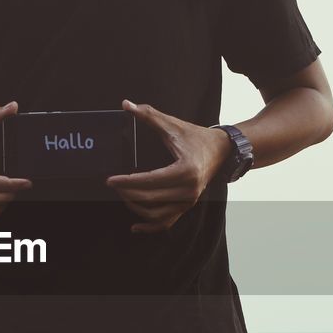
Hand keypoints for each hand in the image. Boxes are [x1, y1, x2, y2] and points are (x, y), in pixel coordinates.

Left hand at [105, 99, 232, 233]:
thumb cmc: (197, 137)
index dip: (127, 181)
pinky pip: (166, 222)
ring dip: (135, 207)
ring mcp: (189, 201)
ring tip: (123, 196)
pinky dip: (150, 227)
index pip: (149, 180)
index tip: (110, 180)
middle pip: (150, 198)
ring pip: (156, 214)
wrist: (221, 150)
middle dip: (127, 192)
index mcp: (185, 170)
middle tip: (113, 185)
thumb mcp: (173, 125)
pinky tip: (134, 227)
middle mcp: (188, 190)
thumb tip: (127, 105)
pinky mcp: (187, 206)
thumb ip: (149, 115)